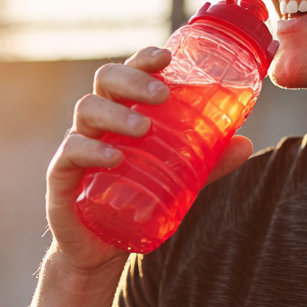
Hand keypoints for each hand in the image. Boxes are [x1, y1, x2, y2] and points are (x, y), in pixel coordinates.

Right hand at [45, 47, 253, 272]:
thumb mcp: (179, 180)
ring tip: (143, 126)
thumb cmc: (136, 201)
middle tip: (161, 93)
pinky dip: (92, 150)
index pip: (129, 74)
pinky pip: (70, 153)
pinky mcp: (61, 176)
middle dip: (132, 79)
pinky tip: (113, 156)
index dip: (144, 60)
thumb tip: (245, 144)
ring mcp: (76, 146)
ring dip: (116, 113)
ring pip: (87, 111)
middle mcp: (97, 123)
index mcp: (122, 113)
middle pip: (105, 82)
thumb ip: (208, 163)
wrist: (101, 251)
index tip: (167, 56)